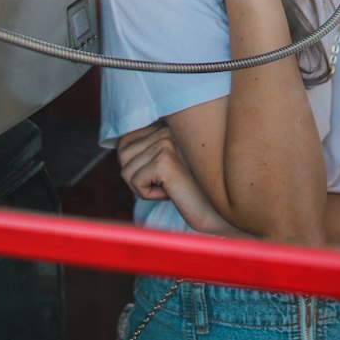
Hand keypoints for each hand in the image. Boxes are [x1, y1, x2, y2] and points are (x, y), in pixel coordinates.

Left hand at [116, 121, 242, 235]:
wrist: (219, 213)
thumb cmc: (193, 192)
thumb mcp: (168, 165)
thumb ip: (148, 150)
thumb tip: (120, 147)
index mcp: (168, 125)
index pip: (125, 140)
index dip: (133, 164)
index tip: (158, 176)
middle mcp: (168, 129)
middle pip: (122, 154)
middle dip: (137, 177)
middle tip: (165, 184)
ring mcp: (166, 142)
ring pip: (126, 169)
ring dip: (143, 187)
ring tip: (169, 188)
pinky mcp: (165, 161)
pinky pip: (135, 182)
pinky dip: (148, 195)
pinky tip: (171, 193)